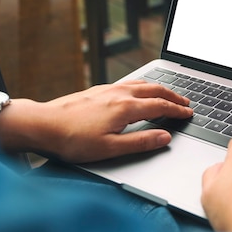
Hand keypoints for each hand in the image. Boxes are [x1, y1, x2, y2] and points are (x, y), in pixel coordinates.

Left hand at [4, 80, 192, 162]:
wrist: (42, 125)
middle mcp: (119, 93)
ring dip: (160, 89)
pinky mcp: (98, 89)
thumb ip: (141, 142)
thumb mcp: (110, 148)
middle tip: (186, 102)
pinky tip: (140, 90)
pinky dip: (144, 86)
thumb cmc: (72, 140)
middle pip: (155, 90)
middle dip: (174, 96)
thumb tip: (165, 137)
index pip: (161, 106)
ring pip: (142, 83)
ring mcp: (108, 89)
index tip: (189, 114)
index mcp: (126, 107)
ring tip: (169, 95)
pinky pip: (129, 83)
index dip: (178, 111)